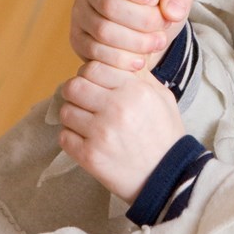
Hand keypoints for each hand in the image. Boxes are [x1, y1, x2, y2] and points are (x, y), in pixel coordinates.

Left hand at [56, 61, 186, 201]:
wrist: (169, 179)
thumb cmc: (165, 136)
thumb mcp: (163, 98)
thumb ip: (140, 75)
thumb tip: (120, 55)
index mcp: (135, 90)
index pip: (93, 67)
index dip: (92, 75)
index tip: (97, 86)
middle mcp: (116, 108)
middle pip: (74, 86)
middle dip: (77, 93)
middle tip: (86, 103)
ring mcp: (101, 133)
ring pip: (66, 111)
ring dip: (74, 116)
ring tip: (88, 124)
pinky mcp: (90, 156)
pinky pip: (64, 137)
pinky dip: (72, 138)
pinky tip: (87, 141)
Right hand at [69, 0, 194, 72]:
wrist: (145, 30)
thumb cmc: (159, 2)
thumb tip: (170, 11)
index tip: (155, 1)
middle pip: (109, 5)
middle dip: (142, 21)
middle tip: (163, 29)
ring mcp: (79, 13)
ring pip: (103, 31)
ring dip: (135, 43)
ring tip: (156, 44)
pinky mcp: (77, 38)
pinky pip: (95, 52)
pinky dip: (121, 60)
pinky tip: (138, 61)